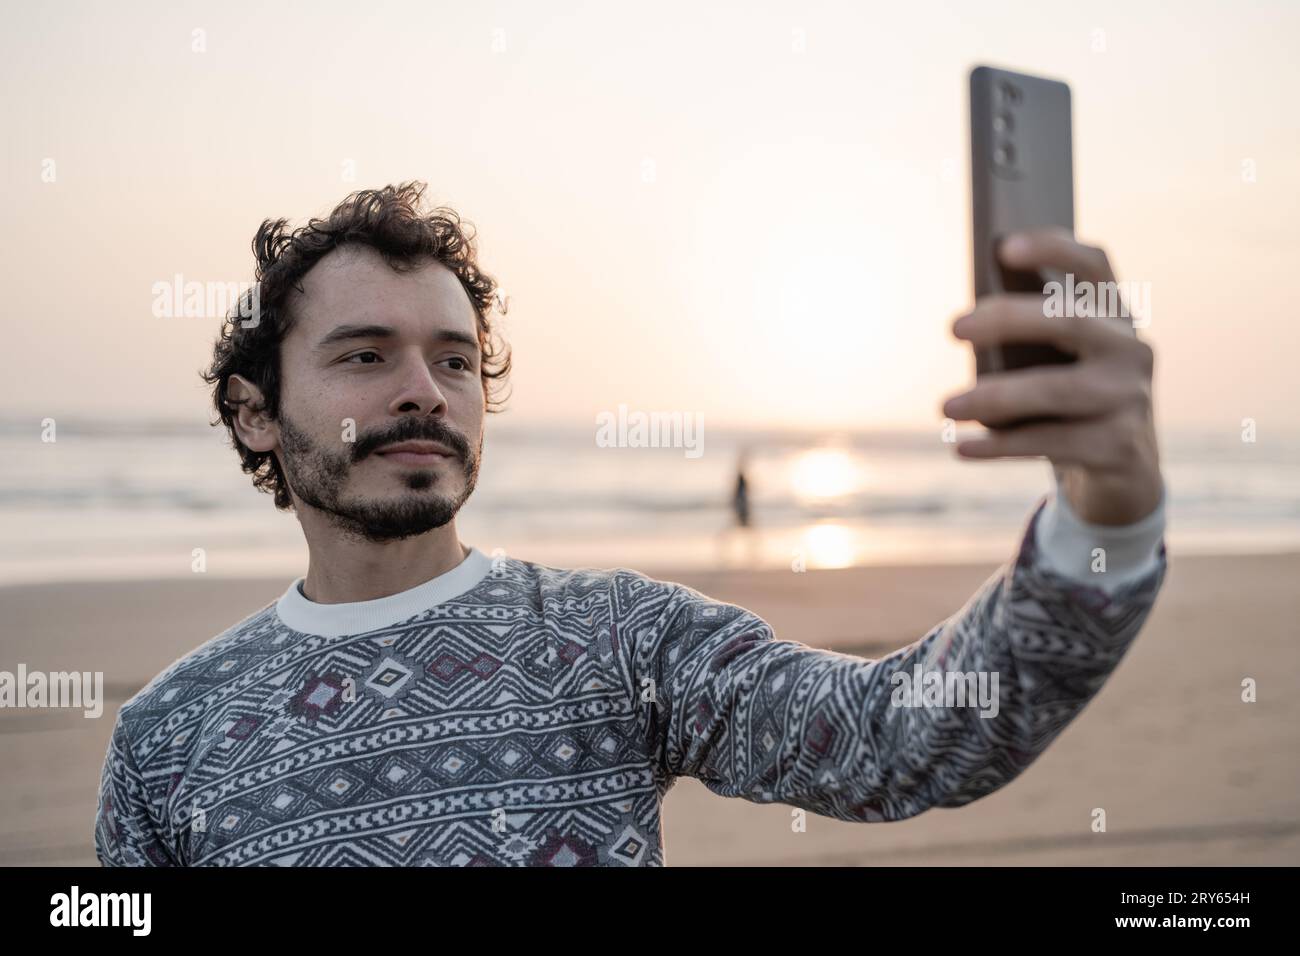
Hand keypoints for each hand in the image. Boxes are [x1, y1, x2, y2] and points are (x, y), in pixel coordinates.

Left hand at [940, 228, 1162, 525]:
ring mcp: (1130, 398)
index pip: (1093, 265)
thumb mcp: (1053, 362)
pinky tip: (962, 447)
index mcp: (1113, 314)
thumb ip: (1025, 337)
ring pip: (1056, 390)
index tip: (1003, 247)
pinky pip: (1050, 442)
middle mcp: (1131, 349)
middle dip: (1008, 318)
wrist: (1120, 469)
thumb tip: (970, 325)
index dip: (1054, 248)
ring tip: (945, 406)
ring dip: (993, 397)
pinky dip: (999, 446)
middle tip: (953, 327)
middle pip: (1070, 320)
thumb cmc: (1067, 400)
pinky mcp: (1120, 446)